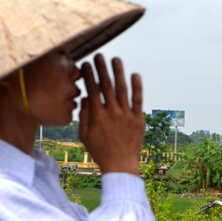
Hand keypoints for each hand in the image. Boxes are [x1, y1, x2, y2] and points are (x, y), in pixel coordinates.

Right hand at [78, 54, 143, 175]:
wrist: (120, 165)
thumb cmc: (99, 151)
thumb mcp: (84, 135)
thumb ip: (83, 116)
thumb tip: (86, 98)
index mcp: (97, 116)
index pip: (92, 90)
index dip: (88, 75)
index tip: (85, 64)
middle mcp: (112, 112)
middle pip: (106, 85)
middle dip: (101, 68)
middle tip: (99, 55)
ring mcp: (126, 115)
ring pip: (122, 89)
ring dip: (118, 72)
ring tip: (115, 59)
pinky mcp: (138, 119)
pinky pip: (138, 100)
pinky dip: (137, 86)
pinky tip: (134, 74)